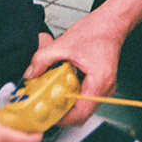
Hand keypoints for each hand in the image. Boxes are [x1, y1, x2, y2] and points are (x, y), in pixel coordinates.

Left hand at [24, 7, 126, 126]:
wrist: (110, 24)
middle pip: (83, 114)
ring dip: (69, 106)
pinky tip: (63, 89)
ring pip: (85, 108)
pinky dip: (74, 97)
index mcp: (98, 80)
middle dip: (63, 114)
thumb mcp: (63, 44)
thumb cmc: (96, 32)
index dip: (63, 118)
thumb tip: (31, 73)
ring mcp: (105, 88)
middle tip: (47, 108)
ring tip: (53, 98)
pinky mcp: (102, 85)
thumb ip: (43, 59)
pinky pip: (87, 99)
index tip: (49, 115)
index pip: (81, 112)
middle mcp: (105, 88)